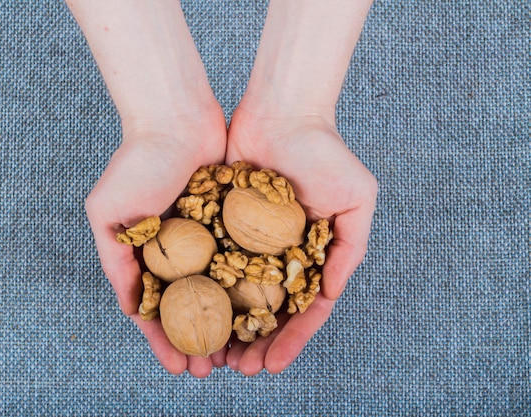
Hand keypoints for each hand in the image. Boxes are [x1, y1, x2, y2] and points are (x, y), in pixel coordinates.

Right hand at [85, 111, 226, 377]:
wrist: (175, 117)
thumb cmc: (135, 164)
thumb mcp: (109, 216)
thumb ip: (116, 261)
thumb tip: (132, 309)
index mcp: (148, 256)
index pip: (159, 310)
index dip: (167, 341)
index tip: (180, 367)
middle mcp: (181, 251)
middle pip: (194, 308)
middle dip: (203, 340)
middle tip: (214, 370)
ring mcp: (210, 237)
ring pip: (224, 290)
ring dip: (231, 323)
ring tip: (243, 353)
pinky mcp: (237, 220)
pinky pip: (247, 259)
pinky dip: (252, 286)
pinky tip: (263, 312)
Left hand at [224, 103, 377, 374]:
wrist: (281, 110)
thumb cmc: (326, 151)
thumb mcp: (356, 199)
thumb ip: (349, 248)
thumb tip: (326, 295)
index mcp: (311, 254)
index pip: (301, 309)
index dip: (290, 340)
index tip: (273, 365)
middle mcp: (278, 253)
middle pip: (264, 309)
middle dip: (254, 343)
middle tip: (239, 370)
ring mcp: (247, 240)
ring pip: (234, 293)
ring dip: (225, 327)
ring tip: (214, 357)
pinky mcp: (219, 222)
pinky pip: (209, 261)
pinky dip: (203, 290)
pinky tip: (190, 315)